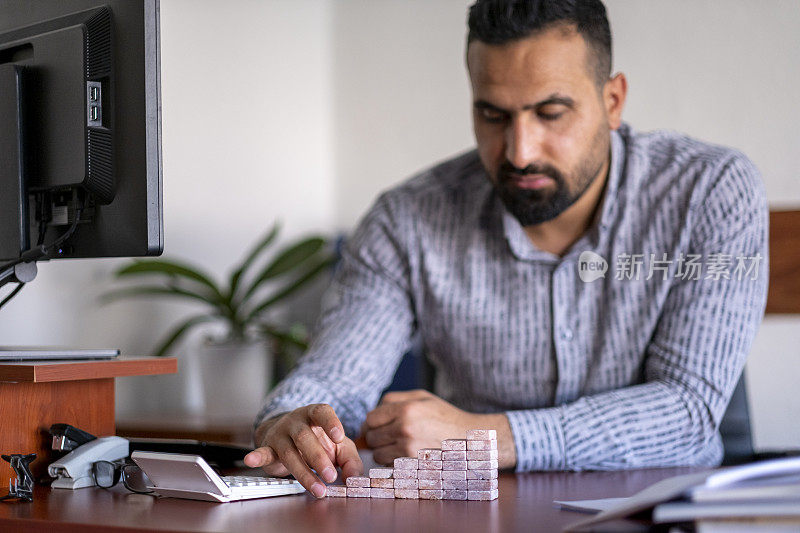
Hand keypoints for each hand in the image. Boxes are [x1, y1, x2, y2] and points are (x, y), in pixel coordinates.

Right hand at [244, 404, 362, 497]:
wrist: (288, 436)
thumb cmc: (318, 440)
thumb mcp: (338, 446)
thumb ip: (350, 459)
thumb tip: (353, 477)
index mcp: (315, 414)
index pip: (322, 412)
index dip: (331, 423)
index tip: (339, 437)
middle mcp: (296, 421)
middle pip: (305, 436)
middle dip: (318, 458)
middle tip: (331, 476)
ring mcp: (281, 433)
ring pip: (290, 452)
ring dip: (303, 472)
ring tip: (317, 488)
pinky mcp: (269, 447)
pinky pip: (263, 451)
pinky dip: (257, 456)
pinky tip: (251, 460)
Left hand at [362, 389, 515, 468]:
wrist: (468, 439)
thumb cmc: (443, 416)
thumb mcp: (420, 397)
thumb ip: (393, 400)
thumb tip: (370, 415)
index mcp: (406, 409)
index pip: (370, 419)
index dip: (371, 423)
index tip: (378, 425)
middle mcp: (405, 429)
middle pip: (371, 438)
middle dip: (377, 437)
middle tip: (390, 435)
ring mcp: (409, 449)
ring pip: (378, 454)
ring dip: (384, 451)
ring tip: (400, 444)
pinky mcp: (413, 465)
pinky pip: (389, 466)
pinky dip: (393, 462)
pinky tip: (406, 454)